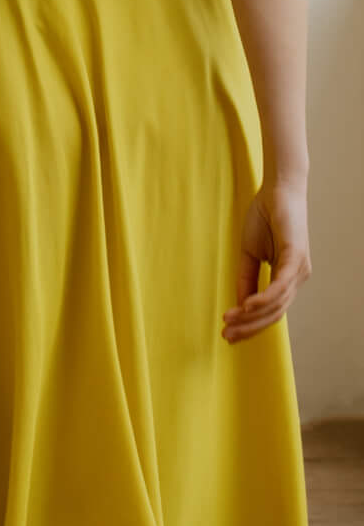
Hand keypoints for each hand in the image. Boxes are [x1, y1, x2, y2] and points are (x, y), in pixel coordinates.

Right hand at [222, 177, 311, 342]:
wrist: (277, 189)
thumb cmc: (265, 217)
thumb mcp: (250, 253)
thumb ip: (247, 279)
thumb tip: (241, 307)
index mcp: (288, 278)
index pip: (271, 311)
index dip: (251, 325)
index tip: (228, 334)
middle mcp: (298, 278)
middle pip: (274, 314)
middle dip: (249, 327)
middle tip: (226, 335)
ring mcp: (300, 270)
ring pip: (277, 305)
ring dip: (252, 316)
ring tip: (230, 322)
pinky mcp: (296, 257)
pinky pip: (279, 286)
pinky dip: (262, 298)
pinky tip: (246, 306)